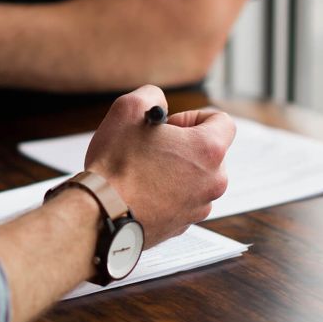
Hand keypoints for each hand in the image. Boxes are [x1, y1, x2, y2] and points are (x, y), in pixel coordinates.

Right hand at [85, 85, 234, 247]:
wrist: (100, 214)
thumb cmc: (115, 164)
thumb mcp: (127, 110)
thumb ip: (151, 96)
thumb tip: (157, 104)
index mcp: (208, 150)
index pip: (222, 122)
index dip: (193, 117)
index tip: (169, 126)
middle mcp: (213, 181)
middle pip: (208, 153)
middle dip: (182, 147)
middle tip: (151, 149)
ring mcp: (199, 207)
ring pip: (193, 180)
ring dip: (173, 172)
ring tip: (141, 173)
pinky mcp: (182, 226)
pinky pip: (180, 202)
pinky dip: (164, 195)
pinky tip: (138, 193)